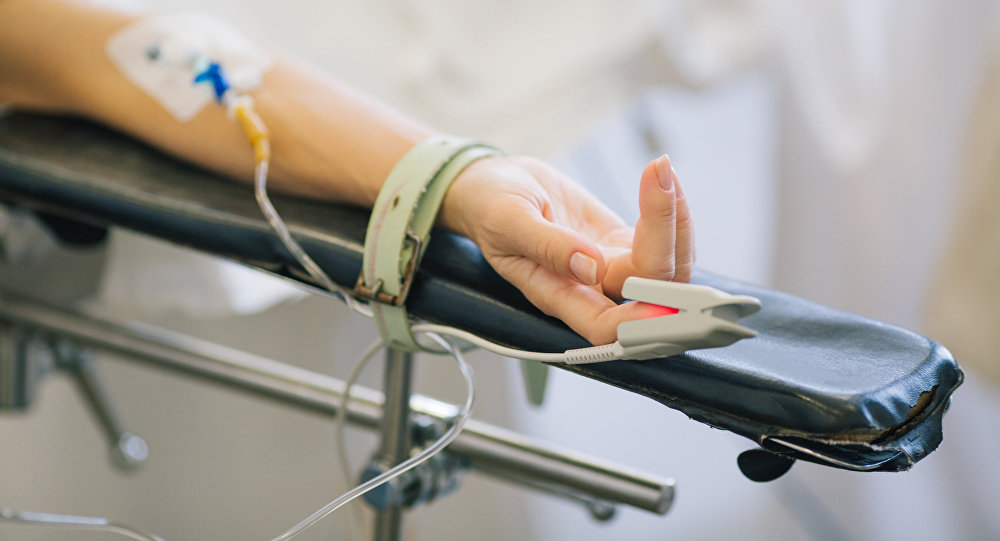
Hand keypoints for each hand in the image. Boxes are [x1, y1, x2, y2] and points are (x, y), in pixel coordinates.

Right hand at [440, 154, 693, 344]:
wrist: (494, 186)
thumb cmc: (489, 208)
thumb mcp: (508, 220)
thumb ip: (547, 245)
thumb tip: (590, 267)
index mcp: (558, 296)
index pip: (607, 326)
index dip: (639, 321)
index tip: (660, 294)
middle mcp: (591, 290)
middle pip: (652, 290)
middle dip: (669, 241)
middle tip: (662, 185)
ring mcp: (612, 266)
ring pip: (668, 264)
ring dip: (675, 220)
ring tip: (660, 171)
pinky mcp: (622, 241)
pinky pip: (663, 236)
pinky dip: (670, 207)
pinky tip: (660, 174)